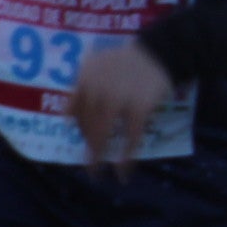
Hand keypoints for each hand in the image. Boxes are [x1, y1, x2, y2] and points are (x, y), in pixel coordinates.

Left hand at [68, 43, 177, 180]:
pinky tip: (123, 171)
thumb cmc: (126, 61)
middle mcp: (96, 90)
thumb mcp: (95, 65)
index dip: (78, 130)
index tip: (84, 141)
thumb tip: (66, 116)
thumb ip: (80, 86)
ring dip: (99, 157)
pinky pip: (130, 138)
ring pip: (103, 134)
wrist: (160, 52)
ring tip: (97, 174)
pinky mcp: (139, 108)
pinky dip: (126, 157)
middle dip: (87, 149)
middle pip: (87, 126)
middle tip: (88, 168)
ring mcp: (117, 100)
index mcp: (84, 79)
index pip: (74, 112)